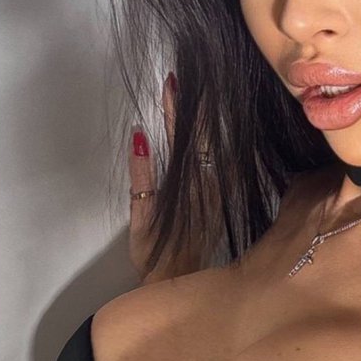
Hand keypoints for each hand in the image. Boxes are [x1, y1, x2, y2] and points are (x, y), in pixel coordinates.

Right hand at [128, 72, 204, 283]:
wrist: (178, 283)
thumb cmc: (155, 254)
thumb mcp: (140, 217)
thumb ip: (141, 177)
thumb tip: (140, 138)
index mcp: (186, 186)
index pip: (182, 139)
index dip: (176, 110)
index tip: (172, 83)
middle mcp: (204, 185)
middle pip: (199, 138)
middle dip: (191, 107)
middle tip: (185, 78)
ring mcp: (213, 191)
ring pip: (211, 148)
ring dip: (201, 121)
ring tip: (194, 94)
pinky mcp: (217, 199)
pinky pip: (220, 164)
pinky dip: (213, 143)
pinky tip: (208, 129)